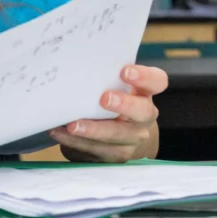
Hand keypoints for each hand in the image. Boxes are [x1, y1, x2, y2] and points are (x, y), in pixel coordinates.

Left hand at [51, 64, 167, 162]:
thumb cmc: (112, 101)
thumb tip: (72, 63)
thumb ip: (102, 77)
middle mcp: (144, 115)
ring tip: (72, 125)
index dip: (144, 76)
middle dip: (124, 105)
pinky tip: (60, 133)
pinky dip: (76, 142)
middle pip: (142, 111)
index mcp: (144, 92)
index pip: (156, 81)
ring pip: (118, 135)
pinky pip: (98, 149)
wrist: (122, 138)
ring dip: (94, 130)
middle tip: (104, 99)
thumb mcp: (112, 87)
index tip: (125, 71)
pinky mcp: (118, 154)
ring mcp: (133, 137)